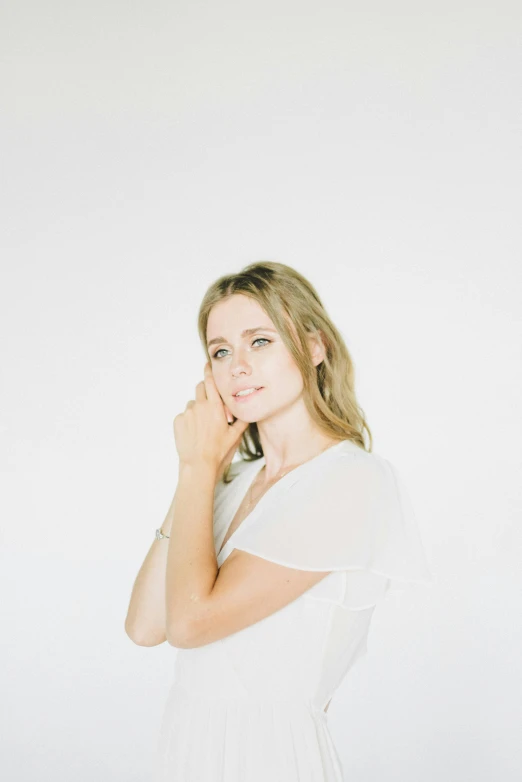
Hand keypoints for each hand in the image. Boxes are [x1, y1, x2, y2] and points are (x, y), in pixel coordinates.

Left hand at [173, 362, 249, 477]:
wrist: (199, 464)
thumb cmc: (218, 451)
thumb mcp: (235, 436)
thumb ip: (242, 421)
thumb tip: (248, 412)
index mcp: (215, 407)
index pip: (210, 382)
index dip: (208, 371)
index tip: (207, 365)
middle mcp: (200, 406)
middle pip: (200, 388)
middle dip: (205, 392)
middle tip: (210, 406)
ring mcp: (187, 413)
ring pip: (192, 403)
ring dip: (198, 409)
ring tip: (202, 426)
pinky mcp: (178, 421)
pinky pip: (184, 415)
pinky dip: (189, 420)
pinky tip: (194, 432)